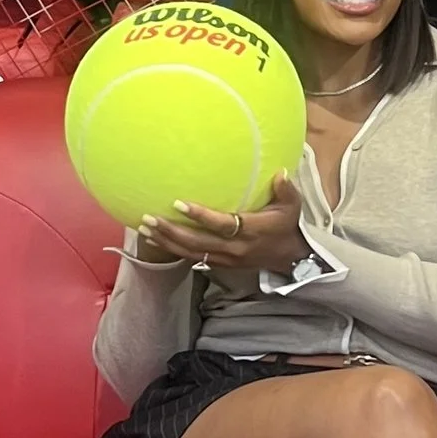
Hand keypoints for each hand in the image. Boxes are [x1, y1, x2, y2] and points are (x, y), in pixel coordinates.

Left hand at [132, 173, 308, 281]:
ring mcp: (227, 259)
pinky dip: (174, 250)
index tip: (178, 204)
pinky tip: (156, 241)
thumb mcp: (292, 206)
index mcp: (251, 231)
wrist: (290, 258)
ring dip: (167, 242)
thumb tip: (279, 173)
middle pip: (198, 242)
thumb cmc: (287, 226)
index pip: (221, 225)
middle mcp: (235, 248)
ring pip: (191, 253)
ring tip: (144, 230)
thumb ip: (285, 189)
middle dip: (172, 232)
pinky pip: (194, 258)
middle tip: (148, 219)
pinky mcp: (221, 264)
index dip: (200, 216)